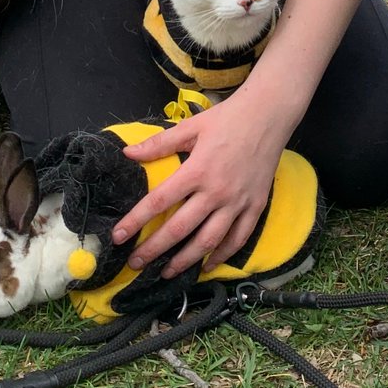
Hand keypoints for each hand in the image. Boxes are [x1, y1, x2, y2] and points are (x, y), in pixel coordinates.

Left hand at [111, 94, 290, 277]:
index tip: (118, 237)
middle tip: (135, 263)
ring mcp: (238, 202)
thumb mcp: (191, 126)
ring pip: (208, 241)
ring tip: (166, 272)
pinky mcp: (255, 207)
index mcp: (197, 170)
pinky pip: (237, 239)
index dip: (136, 221)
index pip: (159, 201)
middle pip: (180, 229)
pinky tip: (207, 266)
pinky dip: (222, 256)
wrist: (269, 115)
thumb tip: (128, 153)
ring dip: (184, 261)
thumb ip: (159, 143)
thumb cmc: (227, 118)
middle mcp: (216, 191)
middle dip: (154, 249)